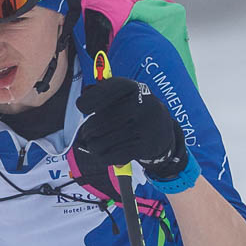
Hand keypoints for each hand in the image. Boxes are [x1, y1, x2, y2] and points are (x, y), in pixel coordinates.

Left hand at [73, 78, 189, 189]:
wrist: (163, 128)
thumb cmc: (133, 108)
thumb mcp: (123, 94)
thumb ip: (102, 91)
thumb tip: (85, 94)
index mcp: (133, 88)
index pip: (104, 92)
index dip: (87, 101)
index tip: (82, 106)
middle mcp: (141, 104)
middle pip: (98, 123)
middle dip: (87, 131)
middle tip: (87, 134)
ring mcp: (144, 126)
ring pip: (102, 142)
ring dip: (93, 146)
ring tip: (94, 145)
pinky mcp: (145, 146)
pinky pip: (112, 156)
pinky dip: (103, 157)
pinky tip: (103, 154)